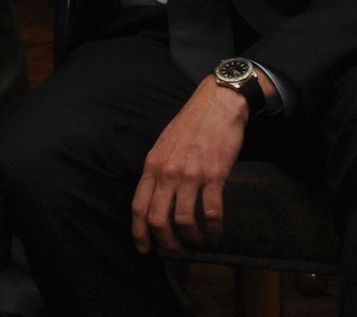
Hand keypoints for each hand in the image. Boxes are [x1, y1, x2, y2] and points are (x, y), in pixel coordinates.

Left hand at [130, 78, 249, 254]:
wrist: (217, 104)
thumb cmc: (190, 124)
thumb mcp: (163, 145)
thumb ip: (157, 170)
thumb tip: (154, 196)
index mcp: (152, 165)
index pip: (138, 206)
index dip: (139, 232)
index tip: (144, 249)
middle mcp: (167, 172)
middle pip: (158, 219)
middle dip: (166, 243)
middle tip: (176, 252)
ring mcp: (190, 174)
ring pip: (184, 220)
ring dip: (193, 239)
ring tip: (200, 243)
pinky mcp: (214, 175)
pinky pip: (212, 212)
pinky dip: (214, 229)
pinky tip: (217, 233)